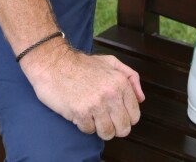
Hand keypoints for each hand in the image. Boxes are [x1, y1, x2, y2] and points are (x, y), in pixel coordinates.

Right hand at [23, 42, 144, 139]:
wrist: (54, 63)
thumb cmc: (80, 64)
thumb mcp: (109, 62)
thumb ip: (130, 77)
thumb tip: (141, 98)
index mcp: (120, 82)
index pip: (135, 115)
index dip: (125, 117)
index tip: (116, 113)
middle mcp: (111, 94)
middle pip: (123, 128)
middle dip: (114, 127)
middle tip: (104, 118)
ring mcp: (96, 104)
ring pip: (107, 133)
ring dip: (99, 128)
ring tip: (92, 116)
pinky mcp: (81, 112)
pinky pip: (89, 131)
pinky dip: (84, 124)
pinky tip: (80, 111)